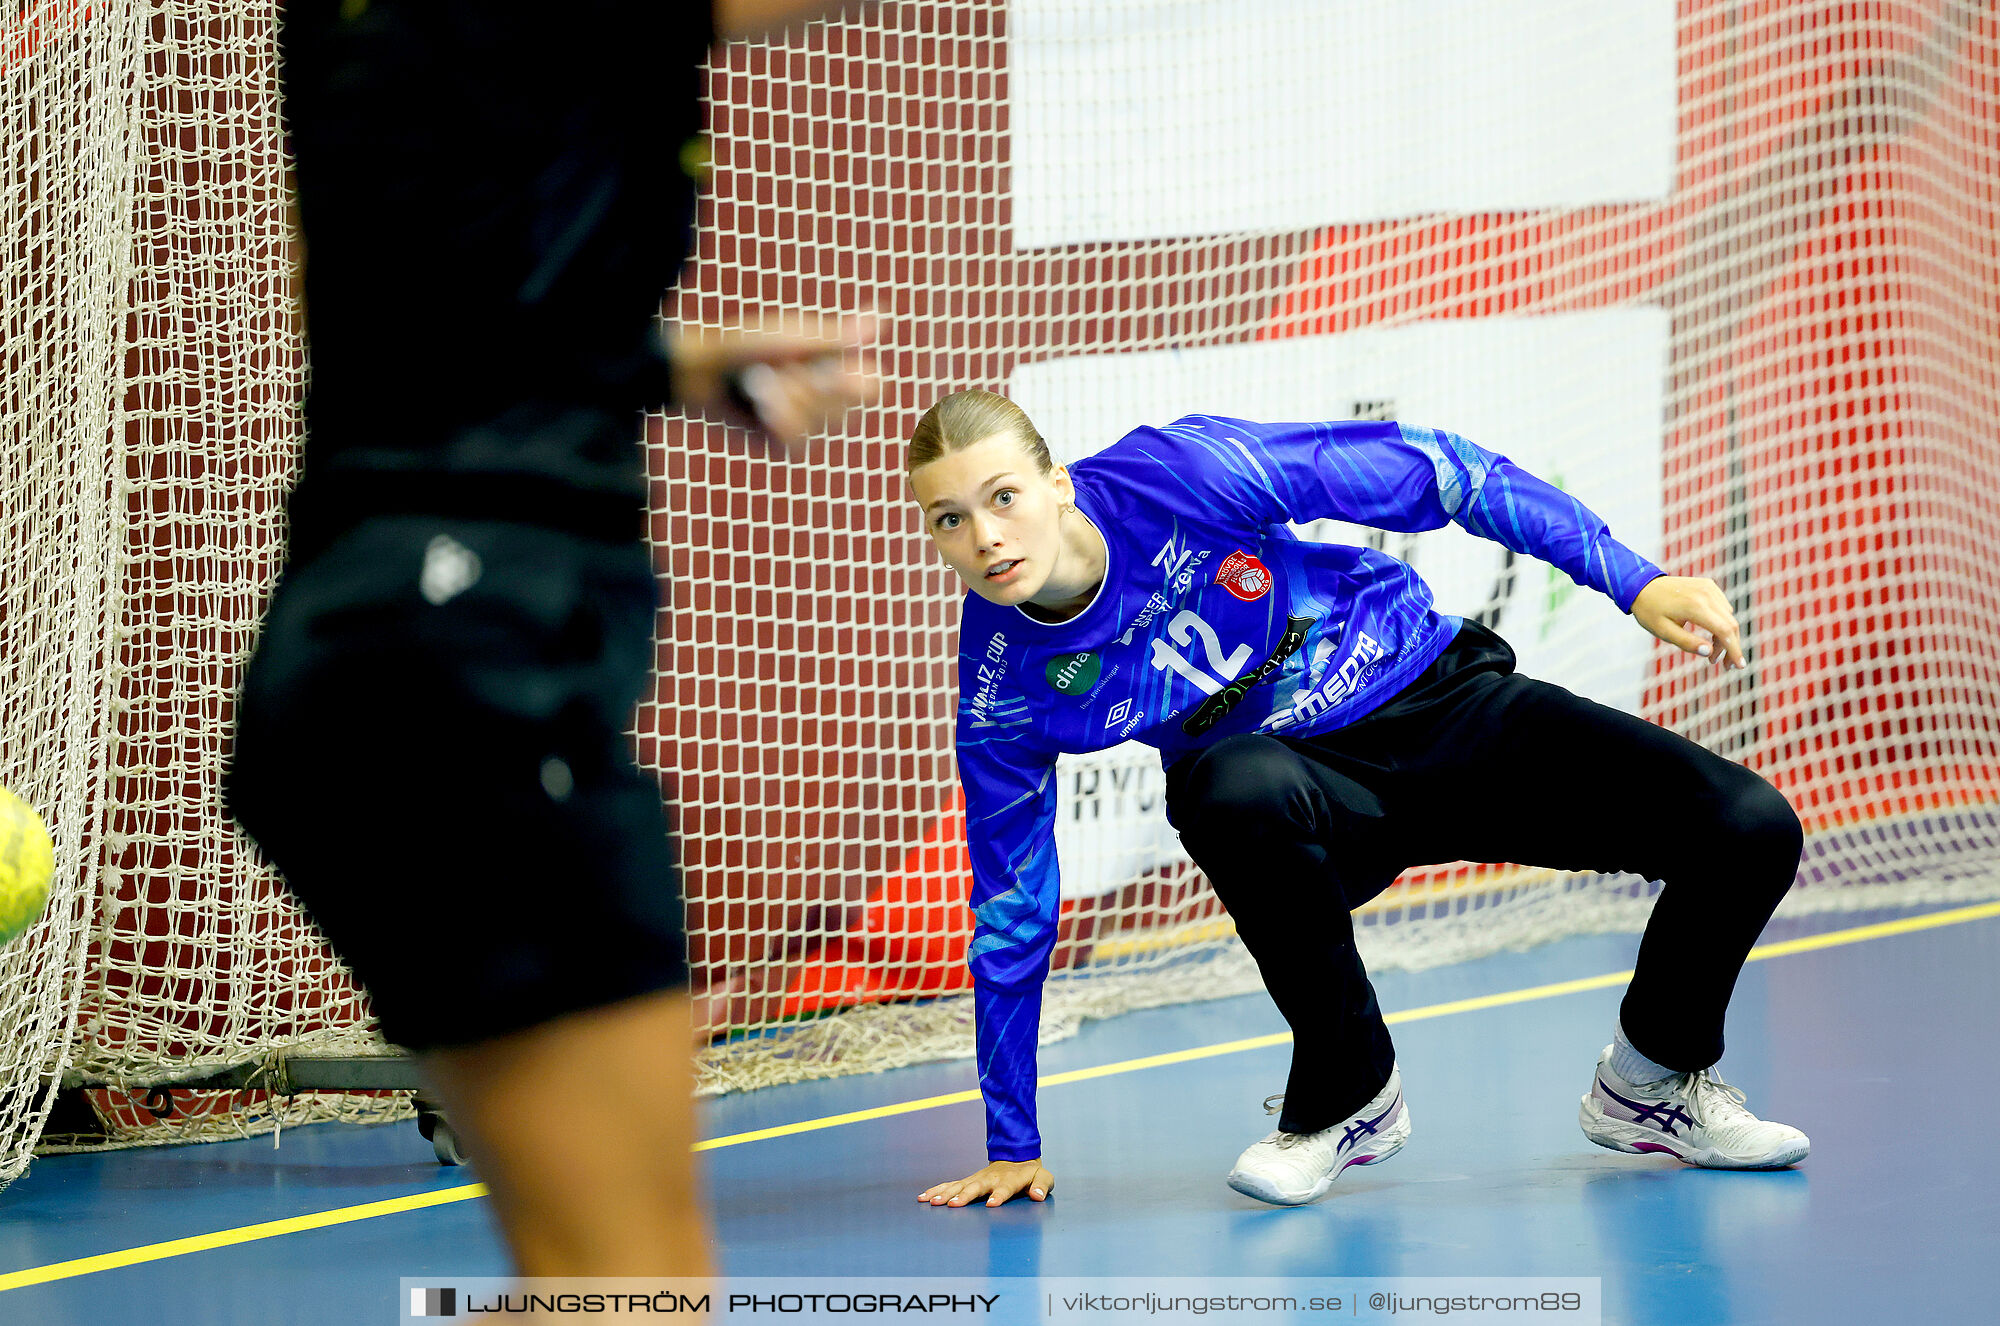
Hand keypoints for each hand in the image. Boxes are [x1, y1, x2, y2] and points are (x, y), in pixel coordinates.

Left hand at [666, 315, 879, 459]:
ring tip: (760, 382)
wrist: (704, 366)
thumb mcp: (798, 337)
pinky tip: (754, 404)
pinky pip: (794, 437)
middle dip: (811, 383)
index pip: (873, 387)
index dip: (857, 382)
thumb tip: (883, 318)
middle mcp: (824, 404)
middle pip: (846, 406)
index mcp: (834, 374)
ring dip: (786, 396)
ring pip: (817, 421)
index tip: (835, 368)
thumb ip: (841, 337)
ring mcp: (805, 427)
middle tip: (781, 367)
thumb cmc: (748, 344)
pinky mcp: (780, 446)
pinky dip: (772, 415)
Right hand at [919, 1159, 1054, 1208]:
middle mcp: (990, 1179)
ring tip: (932, 1202)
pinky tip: (923, 1197)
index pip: (1004, 1189)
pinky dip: (937, 1190)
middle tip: (953, 1205)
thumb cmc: (1030, 1173)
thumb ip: (1042, 1186)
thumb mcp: (1043, 1177)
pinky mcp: (967, 1181)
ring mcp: (976, 1179)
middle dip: (965, 1196)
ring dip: (946, 1194)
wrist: (1016, 1157)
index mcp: (1009, 1180)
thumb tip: (1037, 1195)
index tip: (992, 1204)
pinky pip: (950, 1185)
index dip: (999, 1195)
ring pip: (959, 1186)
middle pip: (976, 1187)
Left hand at [1631, 575, 1745, 668]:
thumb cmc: (1650, 612)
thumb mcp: (1663, 632)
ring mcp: (1709, 588)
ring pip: (1729, 617)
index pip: (1724, 631)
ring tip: (1712, 652)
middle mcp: (1706, 594)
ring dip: (1725, 636)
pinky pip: (1723, 607)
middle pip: (1730, 625)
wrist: (1642, 586)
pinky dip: (1722, 622)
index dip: (1734, 650)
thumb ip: (1687, 642)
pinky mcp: (1709, 585)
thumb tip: (1710, 652)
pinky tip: (1710, 633)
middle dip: (1731, 647)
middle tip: (1725, 665)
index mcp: (1695, 607)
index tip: (1740, 666)